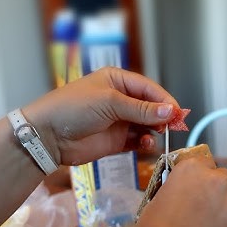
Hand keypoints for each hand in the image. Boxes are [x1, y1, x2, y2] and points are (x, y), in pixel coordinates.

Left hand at [22, 67, 176, 165]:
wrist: (48, 136)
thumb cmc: (74, 108)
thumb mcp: (110, 103)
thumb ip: (142, 109)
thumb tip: (171, 111)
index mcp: (117, 81)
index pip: (149, 89)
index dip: (165, 100)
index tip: (178, 113)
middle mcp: (120, 99)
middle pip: (151, 107)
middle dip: (163, 117)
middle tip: (173, 128)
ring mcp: (119, 121)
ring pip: (147, 126)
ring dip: (155, 131)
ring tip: (157, 137)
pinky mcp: (116, 141)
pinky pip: (138, 141)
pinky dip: (145, 144)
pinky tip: (146, 145)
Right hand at [132, 156, 226, 226]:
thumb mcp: (157, 201)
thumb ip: (178, 190)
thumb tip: (186, 194)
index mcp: (192, 169)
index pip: (202, 161)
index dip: (197, 176)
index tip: (191, 188)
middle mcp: (218, 180)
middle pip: (223, 178)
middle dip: (215, 190)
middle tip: (201, 209)